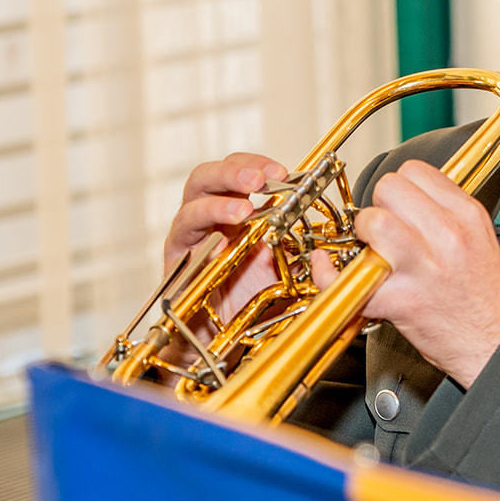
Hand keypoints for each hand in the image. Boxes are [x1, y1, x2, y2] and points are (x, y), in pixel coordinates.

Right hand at [163, 152, 288, 321]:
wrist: (222, 337)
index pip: (237, 170)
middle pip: (206, 177)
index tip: (283, 172)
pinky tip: (219, 246)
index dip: (256, 164)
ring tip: (243, 210)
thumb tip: (324, 227)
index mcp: (231, 208)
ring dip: (218, 205)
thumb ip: (295, 242)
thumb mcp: (280, 263)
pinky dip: (200, 242)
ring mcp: (188, 240)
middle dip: (233, 172)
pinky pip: (181, 248)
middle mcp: (206, 218)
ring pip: (190, 207)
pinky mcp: (175, 266)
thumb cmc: (248, 296)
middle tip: (260, 180)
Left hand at [313, 160, 499, 386]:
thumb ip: (445, 209)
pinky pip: (348, 278)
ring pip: (373, 222)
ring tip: (372, 249)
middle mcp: (447, 235)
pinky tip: (335, 274)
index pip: (414, 171)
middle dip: (379, 206)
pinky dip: (329, 277)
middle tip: (383, 228)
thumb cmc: (483, 296)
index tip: (398, 205)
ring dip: (363, 234)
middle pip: (388, 188)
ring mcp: (423, 267)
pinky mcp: (401, 300)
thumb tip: (407, 195)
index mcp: (466, 215)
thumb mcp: (479, 236)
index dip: (399, 187)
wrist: (494, 343)